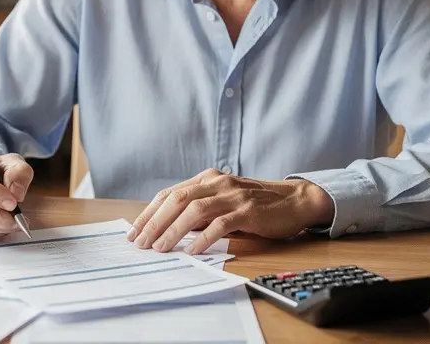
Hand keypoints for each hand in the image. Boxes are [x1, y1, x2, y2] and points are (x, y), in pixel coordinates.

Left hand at [126, 169, 334, 254]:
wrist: (294, 201)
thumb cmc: (256, 205)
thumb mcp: (223, 202)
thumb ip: (200, 210)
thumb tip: (168, 229)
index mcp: (207, 179)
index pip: (170, 194)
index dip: (149, 213)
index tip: (134, 231)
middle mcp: (217, 182)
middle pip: (177, 199)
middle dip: (155, 222)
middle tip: (141, 243)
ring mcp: (232, 195)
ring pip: (195, 210)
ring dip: (174, 230)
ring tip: (160, 248)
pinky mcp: (248, 210)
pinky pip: (221, 223)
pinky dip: (204, 238)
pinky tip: (192, 250)